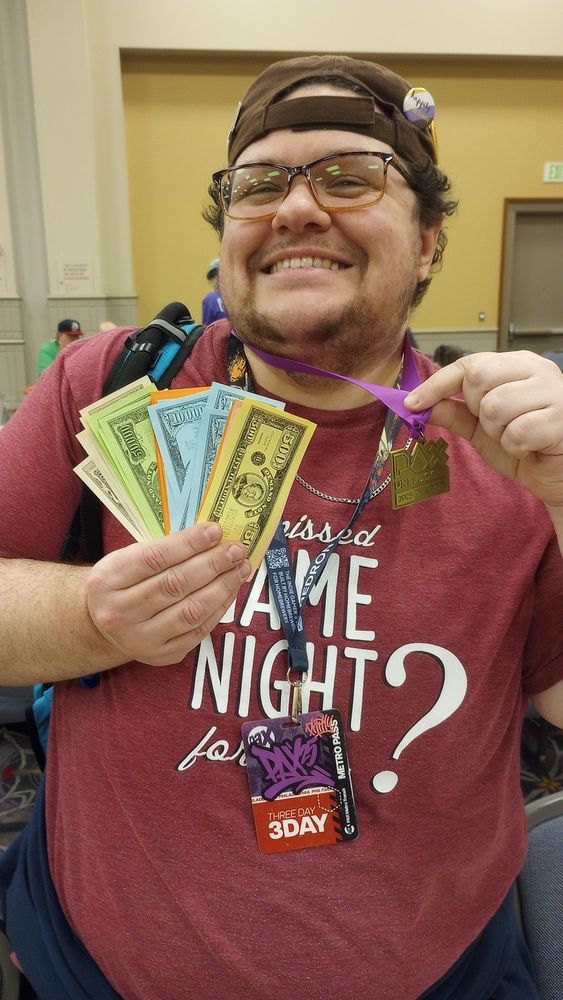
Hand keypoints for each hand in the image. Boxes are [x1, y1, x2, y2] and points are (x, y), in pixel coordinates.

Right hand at [87, 523, 250, 665]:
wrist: (102, 627)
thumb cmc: (122, 585)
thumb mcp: (126, 560)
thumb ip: (161, 550)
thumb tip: (210, 537)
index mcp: (107, 580)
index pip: (154, 558)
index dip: (189, 543)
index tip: (215, 531)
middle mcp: (119, 612)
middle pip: (175, 584)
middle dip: (212, 564)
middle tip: (236, 550)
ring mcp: (139, 638)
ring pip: (190, 611)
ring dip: (222, 587)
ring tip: (240, 569)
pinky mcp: (160, 655)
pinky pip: (198, 631)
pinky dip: (218, 608)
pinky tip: (230, 591)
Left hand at [405, 351, 562, 508]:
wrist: (559, 474)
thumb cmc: (527, 446)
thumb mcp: (482, 429)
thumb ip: (454, 413)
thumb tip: (418, 404)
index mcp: (518, 365)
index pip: (469, 364)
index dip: (436, 384)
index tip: (411, 403)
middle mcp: (538, 370)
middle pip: (478, 378)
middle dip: (475, 409)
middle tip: (494, 425)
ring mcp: (553, 392)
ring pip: (495, 407)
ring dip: (497, 433)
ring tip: (516, 437)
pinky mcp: (561, 419)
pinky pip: (517, 433)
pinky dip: (516, 448)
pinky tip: (530, 448)